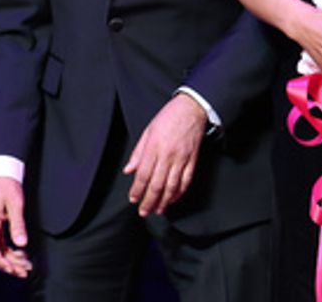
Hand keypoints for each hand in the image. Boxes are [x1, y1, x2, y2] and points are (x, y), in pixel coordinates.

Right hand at [0, 177, 31, 277]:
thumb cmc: (5, 184)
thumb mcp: (15, 203)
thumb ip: (17, 224)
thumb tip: (21, 243)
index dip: (1, 262)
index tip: (13, 269)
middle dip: (8, 265)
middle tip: (24, 272)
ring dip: (11, 260)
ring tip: (25, 266)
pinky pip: (0, 243)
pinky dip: (10, 251)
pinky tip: (21, 254)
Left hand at [123, 94, 206, 216]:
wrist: (191, 109)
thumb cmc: (168, 117)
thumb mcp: (148, 131)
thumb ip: (138, 153)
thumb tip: (128, 170)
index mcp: (154, 147)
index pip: (143, 174)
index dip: (137, 190)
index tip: (133, 199)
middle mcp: (168, 155)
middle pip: (157, 184)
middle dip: (149, 201)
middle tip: (144, 212)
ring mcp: (181, 159)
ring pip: (172, 186)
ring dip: (164, 201)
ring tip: (158, 210)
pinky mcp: (192, 161)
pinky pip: (186, 181)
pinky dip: (179, 193)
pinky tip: (172, 199)